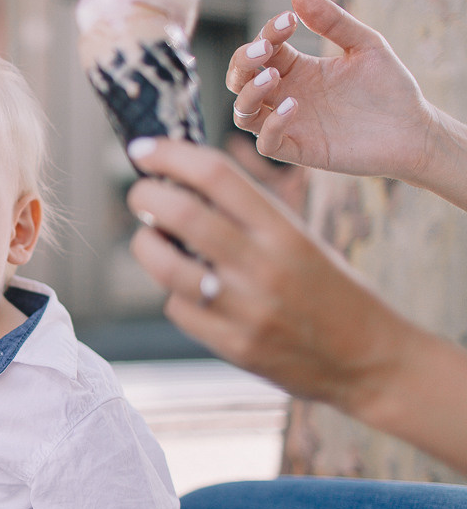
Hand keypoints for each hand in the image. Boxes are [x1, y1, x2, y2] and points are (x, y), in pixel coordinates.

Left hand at [125, 137, 412, 410]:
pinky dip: (174, 294)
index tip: (143, 149)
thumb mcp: (299, 240)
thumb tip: (177, 187)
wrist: (370, 360)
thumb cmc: (328, 290)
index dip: (170, 155)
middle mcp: (264, 265)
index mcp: (284, 229)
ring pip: (165, 264)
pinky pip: (178, 308)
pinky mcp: (234, 345)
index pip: (216, 175)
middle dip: (145, 196)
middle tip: (139, 194)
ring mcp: (246, 308)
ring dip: (146, 245)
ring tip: (152, 240)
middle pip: (181, 214)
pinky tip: (191, 292)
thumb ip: (246, 217)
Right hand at [227, 0, 434, 182]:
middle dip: (242, 62)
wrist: (412, 131)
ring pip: (243, 112)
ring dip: (249, 92)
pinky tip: (293, 106)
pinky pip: (266, 143)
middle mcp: (286, 96)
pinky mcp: (298, 150)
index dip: (268, 32)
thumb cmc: (389, 88)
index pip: (264, 49)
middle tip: (264, 49)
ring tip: (273, 77)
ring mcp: (289, 125)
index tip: (289, 20)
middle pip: (239, 80)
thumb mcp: (366, 45)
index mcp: (298, 69)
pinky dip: (271, 125)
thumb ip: (333, 21)